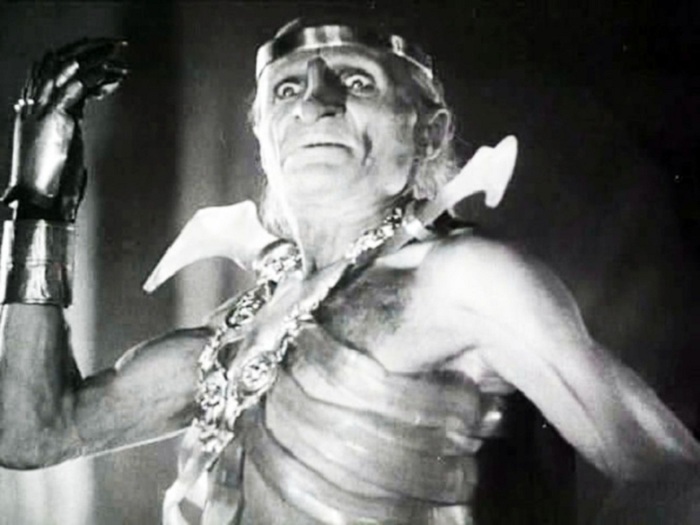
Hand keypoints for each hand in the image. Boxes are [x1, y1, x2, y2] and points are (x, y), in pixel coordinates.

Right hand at [3, 38, 127, 220]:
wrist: (40, 202)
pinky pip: (77, 88)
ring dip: (99, 57)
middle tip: (117, 45)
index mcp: (38, 112)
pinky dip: (96, 78)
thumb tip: (77, 142)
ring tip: (120, 51)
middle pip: (63, 63)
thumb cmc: (52, 187)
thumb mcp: (62, 157)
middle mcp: (39, 106)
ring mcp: (46, 109)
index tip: (110, 67)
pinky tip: (114, 75)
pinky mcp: (58, 117)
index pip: (57, 74)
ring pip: (71, 69)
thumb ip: (68, 143)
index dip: (83, 65)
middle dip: (91, 50)